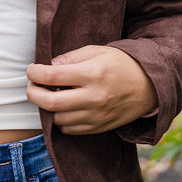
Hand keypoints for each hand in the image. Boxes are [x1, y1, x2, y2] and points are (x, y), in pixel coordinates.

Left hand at [27, 45, 157, 134]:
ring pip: (58, 119)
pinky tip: (63, 108)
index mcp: (92, 74)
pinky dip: (61, 120)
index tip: (32, 70)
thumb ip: (71, 57)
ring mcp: (96, 115)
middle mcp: (94, 97)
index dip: (35, 73)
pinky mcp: (99, 127)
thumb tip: (49, 65)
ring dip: (48, 108)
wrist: (150, 86)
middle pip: (50, 102)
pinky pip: (70, 130)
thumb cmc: (121, 64)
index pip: (52, 76)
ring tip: (50, 95)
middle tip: (32, 86)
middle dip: (33, 93)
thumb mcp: (97, 51)